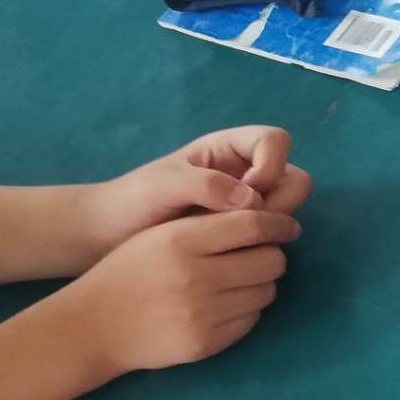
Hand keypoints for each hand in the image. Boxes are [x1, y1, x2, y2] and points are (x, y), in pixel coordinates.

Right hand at [44, 208, 300, 376]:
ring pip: (266, 292)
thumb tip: (267, 218)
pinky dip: (247, 309)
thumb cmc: (130, 270)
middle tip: (261, 255)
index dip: (278, 224)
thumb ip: (209, 223)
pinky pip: (251, 320)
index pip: (252, 225)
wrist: (94, 325)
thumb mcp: (161, 234)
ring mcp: (202, 313)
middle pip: (269, 260)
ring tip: (240, 280)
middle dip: (272, 255)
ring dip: (261, 283)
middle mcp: (195, 276)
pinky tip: (226, 304)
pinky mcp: (206, 342)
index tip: (288, 226)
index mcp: (182, 240)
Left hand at [80, 126, 311, 261]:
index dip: (271, 163)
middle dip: (278, 201)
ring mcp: (245, 208)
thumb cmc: (131, 201)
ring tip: (235, 242)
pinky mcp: (240, 238)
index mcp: (227, 150)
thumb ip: (206, 185)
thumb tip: (253, 200)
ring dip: (271, 226)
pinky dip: (260, 246)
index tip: (248, 188)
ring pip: (286, 211)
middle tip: (245, 224)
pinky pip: (269, 238)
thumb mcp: (163, 184)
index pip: (275, 141)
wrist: (107, 239)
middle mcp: (244, 175)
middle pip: (292, 178)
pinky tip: (232, 257)